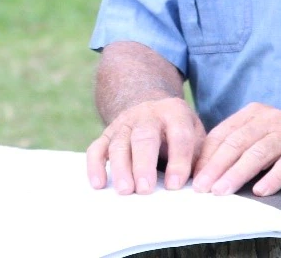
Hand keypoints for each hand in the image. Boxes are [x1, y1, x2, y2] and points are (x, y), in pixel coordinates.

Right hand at [87, 97, 205, 194]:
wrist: (151, 108)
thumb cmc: (179, 132)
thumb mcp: (196, 134)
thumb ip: (201, 157)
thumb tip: (204, 184)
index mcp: (174, 112)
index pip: (179, 135)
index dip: (178, 160)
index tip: (175, 186)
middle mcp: (147, 114)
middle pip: (144, 137)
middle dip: (144, 164)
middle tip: (145, 189)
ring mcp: (124, 122)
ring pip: (119, 143)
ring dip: (120, 167)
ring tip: (124, 190)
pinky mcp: (108, 133)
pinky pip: (98, 147)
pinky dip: (95, 165)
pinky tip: (98, 183)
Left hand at [193, 103, 280, 195]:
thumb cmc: (278, 137)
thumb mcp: (257, 131)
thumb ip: (237, 142)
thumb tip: (206, 167)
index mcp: (252, 113)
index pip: (222, 133)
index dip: (207, 154)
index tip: (194, 174)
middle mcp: (267, 119)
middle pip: (235, 143)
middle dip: (215, 166)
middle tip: (202, 187)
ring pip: (256, 154)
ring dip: (236, 174)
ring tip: (221, 191)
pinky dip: (271, 178)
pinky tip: (259, 191)